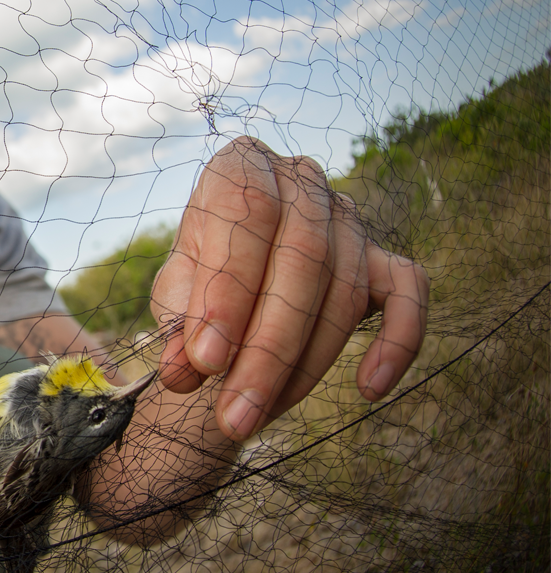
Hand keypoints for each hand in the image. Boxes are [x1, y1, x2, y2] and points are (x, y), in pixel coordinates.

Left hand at [152, 136, 428, 440]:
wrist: (242, 268)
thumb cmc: (202, 276)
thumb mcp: (175, 293)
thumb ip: (177, 326)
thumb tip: (183, 372)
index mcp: (242, 167)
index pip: (245, 218)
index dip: (226, 293)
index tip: (206, 362)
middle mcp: (303, 182)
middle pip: (300, 262)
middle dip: (266, 350)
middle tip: (234, 415)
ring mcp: (351, 218)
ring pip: (343, 291)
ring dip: (304, 365)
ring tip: (257, 417)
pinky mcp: (386, 258)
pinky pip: (409, 297)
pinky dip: (398, 343)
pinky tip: (370, 389)